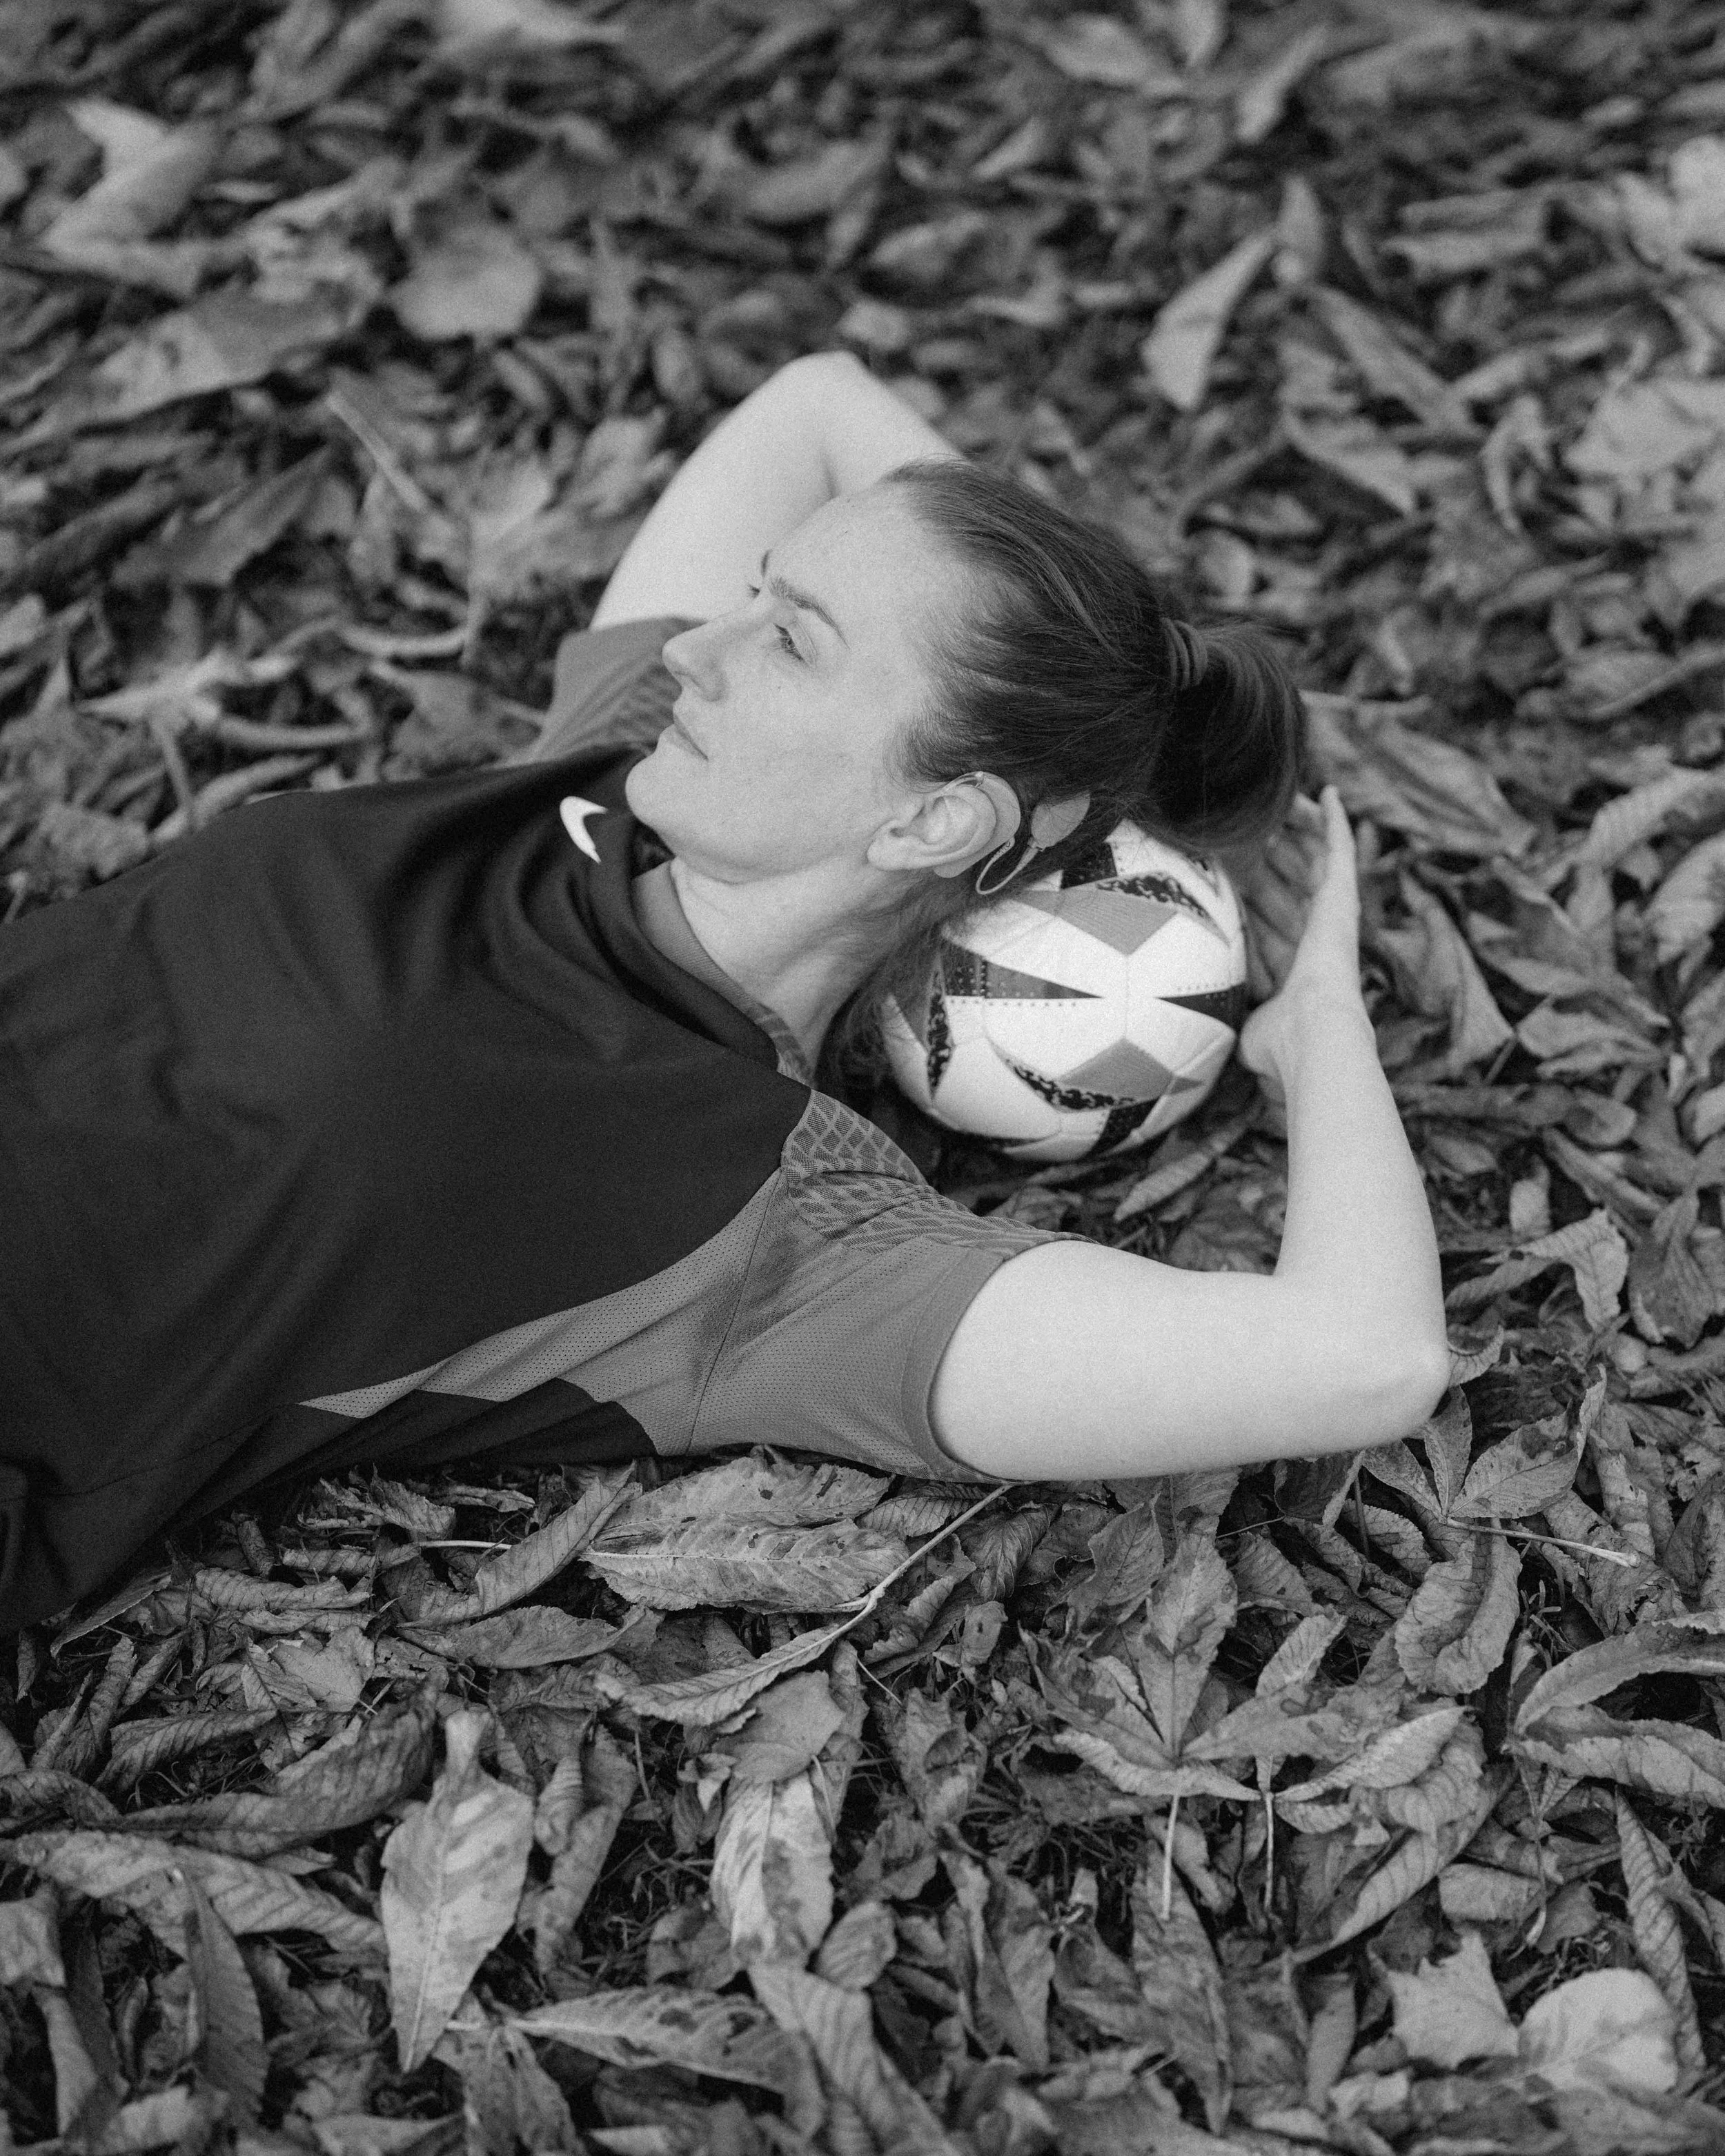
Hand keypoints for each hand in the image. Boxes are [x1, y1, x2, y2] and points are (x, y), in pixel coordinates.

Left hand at [1236, 787, 1364, 1093]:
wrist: (1308, 1036)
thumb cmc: (1274, 1043)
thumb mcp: (1241, 1022)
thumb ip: (1226, 1019)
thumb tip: (1198, 1030)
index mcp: (1293, 960)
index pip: (1276, 914)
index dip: (1262, 888)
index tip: (1242, 866)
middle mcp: (1315, 933)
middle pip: (1295, 878)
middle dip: (1278, 847)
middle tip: (1257, 818)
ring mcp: (1332, 914)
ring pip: (1315, 856)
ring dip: (1300, 826)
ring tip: (1286, 796)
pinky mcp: (1344, 897)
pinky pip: (1341, 849)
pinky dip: (1336, 821)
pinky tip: (1330, 793)